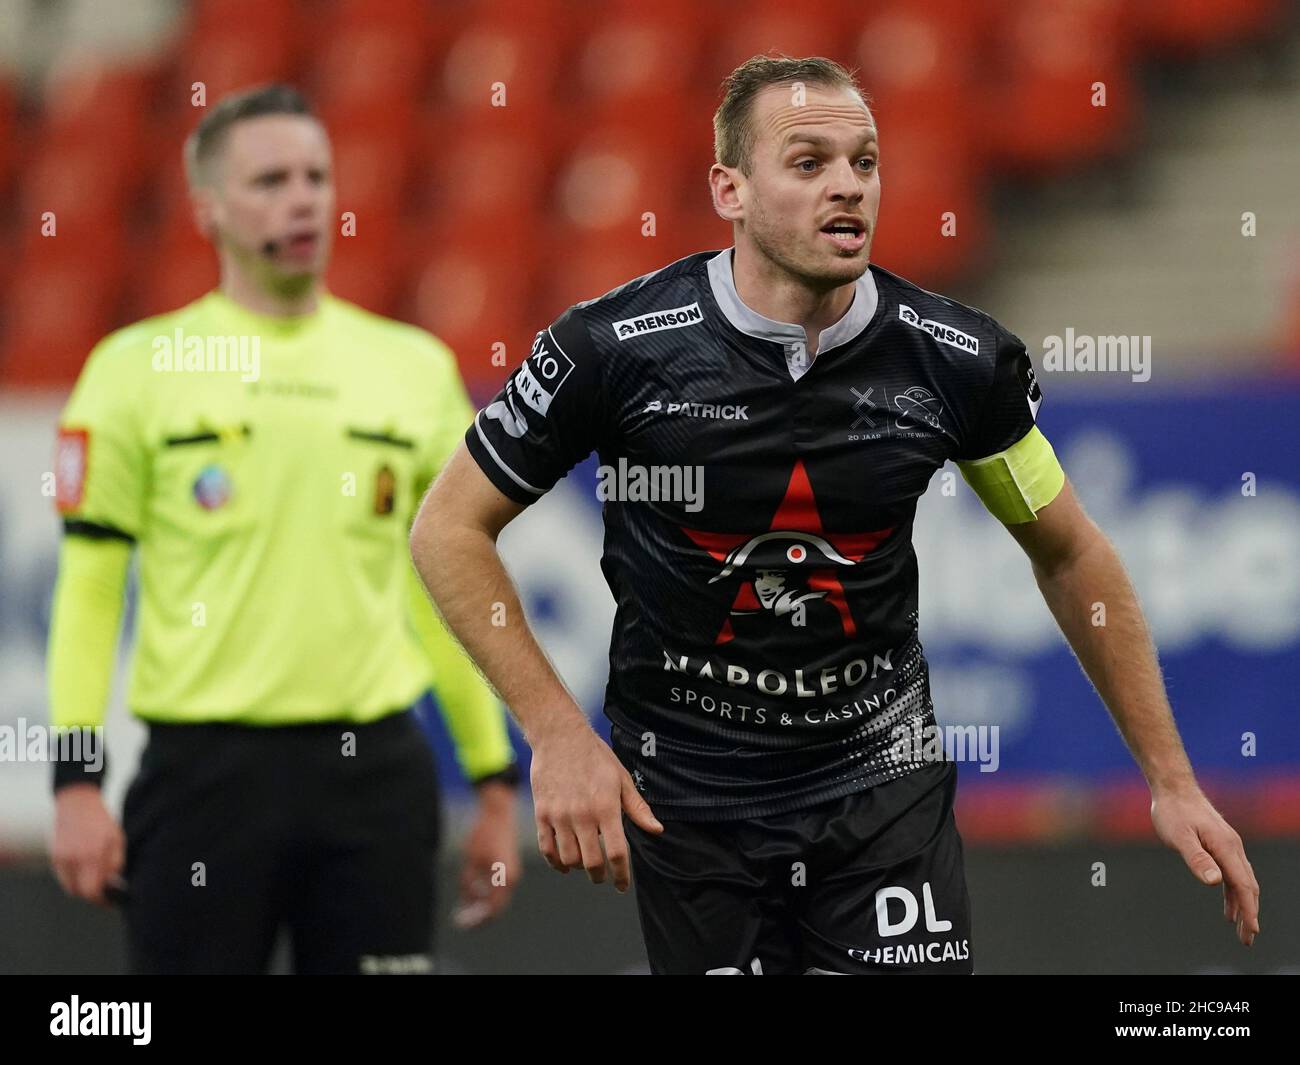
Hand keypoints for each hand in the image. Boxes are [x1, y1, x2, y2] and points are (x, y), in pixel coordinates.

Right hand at [51, 783, 124, 906]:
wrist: (76, 802)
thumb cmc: (100, 820)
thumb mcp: (117, 839)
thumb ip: (115, 863)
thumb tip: (114, 884)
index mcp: (92, 854)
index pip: (92, 890)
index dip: (102, 900)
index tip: (112, 902)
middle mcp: (74, 859)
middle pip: (79, 892)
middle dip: (92, 895)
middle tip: (105, 893)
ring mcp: (61, 858)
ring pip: (70, 886)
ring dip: (82, 887)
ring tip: (95, 878)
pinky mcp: (53, 856)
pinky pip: (64, 877)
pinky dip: (74, 878)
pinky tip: (84, 869)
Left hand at [453, 780, 519, 928]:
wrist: (498, 812)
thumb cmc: (483, 834)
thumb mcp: (470, 860)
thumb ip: (468, 883)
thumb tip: (466, 903)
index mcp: (504, 877)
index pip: (493, 908)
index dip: (477, 919)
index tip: (461, 924)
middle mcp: (512, 877)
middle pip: (497, 906)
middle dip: (479, 914)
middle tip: (461, 920)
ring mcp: (512, 872)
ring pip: (498, 897)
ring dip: (482, 904)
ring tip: (464, 907)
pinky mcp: (509, 866)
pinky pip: (499, 886)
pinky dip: (487, 893)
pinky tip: (472, 892)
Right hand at [530, 715, 662, 892]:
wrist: (559, 737)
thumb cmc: (595, 756)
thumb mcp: (621, 779)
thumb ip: (637, 808)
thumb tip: (656, 829)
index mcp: (606, 807)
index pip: (616, 852)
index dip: (621, 875)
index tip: (622, 885)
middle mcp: (582, 815)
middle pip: (592, 862)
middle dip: (600, 876)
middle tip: (603, 877)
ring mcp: (559, 816)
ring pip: (569, 859)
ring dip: (578, 868)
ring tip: (585, 864)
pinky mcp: (542, 814)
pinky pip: (547, 848)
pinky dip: (555, 862)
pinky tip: (564, 863)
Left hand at [1151, 784, 1259, 945]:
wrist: (1173, 788)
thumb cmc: (1173, 811)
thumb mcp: (1179, 837)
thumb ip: (1196, 858)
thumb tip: (1215, 882)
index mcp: (1226, 847)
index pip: (1243, 885)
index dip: (1249, 910)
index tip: (1251, 930)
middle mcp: (1233, 847)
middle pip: (1247, 887)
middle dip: (1250, 914)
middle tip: (1247, 939)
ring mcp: (1228, 846)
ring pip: (1242, 882)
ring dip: (1243, 906)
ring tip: (1241, 929)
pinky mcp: (1220, 845)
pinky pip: (1232, 874)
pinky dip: (1233, 892)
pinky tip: (1228, 907)